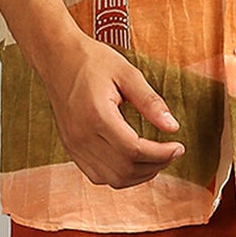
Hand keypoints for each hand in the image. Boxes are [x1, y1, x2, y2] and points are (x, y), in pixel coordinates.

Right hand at [41, 31, 185, 189]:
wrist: (57, 57)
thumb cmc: (92, 61)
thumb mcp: (127, 73)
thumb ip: (150, 102)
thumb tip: (173, 127)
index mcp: (97, 116)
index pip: (134, 150)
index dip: (161, 154)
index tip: (178, 147)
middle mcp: (81, 136)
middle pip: (124, 169)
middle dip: (155, 166)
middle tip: (172, 152)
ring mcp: (73, 145)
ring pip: (112, 179)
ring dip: (139, 175)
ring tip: (157, 158)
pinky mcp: (71, 148)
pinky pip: (97, 175)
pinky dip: (120, 175)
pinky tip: (135, 161)